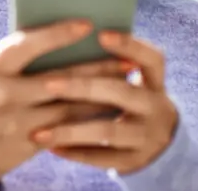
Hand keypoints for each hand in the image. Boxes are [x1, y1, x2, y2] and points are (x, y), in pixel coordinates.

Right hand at [0, 20, 128, 187]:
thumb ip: (10, 61)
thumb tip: (52, 42)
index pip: (27, 45)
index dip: (58, 34)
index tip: (86, 25)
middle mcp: (6, 95)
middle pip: (61, 79)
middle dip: (98, 69)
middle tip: (127, 60)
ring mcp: (19, 123)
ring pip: (70, 107)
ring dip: (102, 96)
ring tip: (125, 84)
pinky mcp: (29, 144)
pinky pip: (67, 129)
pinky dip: (89, 119)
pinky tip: (108, 111)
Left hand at [30, 31, 178, 173]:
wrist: (159, 150)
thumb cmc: (128, 104)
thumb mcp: (133, 84)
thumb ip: (108, 68)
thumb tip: (64, 38)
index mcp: (155, 82)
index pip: (151, 58)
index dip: (129, 45)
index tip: (100, 34)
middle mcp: (156, 108)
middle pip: (122, 92)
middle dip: (83, 87)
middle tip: (48, 84)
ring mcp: (148, 137)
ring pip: (107, 130)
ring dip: (70, 130)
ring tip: (37, 131)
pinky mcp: (134, 162)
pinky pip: (100, 158)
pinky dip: (74, 152)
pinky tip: (49, 146)